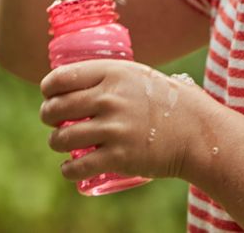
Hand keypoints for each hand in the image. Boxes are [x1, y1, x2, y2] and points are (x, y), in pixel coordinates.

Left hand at [39, 60, 212, 182]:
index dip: (48, 88)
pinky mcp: (118, 157)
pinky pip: (77, 167)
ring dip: (55, 143)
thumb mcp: (137, 75)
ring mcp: (113, 129)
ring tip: (61, 144)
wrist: (196, 131)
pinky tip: (68, 168)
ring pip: (61, 139)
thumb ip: (109, 78)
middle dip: (47, 116)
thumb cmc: (166, 101)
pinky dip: (67, 170)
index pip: (61, 78)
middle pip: (56, 109)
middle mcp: (109, 98)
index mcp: (112, 73)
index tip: (47, 94)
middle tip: (52, 121)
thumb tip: (77, 84)